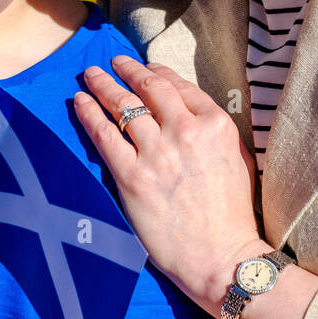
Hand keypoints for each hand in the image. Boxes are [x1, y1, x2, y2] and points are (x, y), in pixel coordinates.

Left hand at [73, 57, 261, 313]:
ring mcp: (157, 153)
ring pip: (123, 106)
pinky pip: (104, 134)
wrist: (221, 256)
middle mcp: (185, 131)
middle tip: (113, 62)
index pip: (178, 87)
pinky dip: (89, 113)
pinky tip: (79, 102)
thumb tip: (189, 110)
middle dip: (127, 69)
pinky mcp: (132, 176)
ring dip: (103, 85)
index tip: (145, 68)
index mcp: (215, 124)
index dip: (157, 73)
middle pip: (148, 88)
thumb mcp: (238, 159)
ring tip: (90, 75)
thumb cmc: (233, 214)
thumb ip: (214, 129)